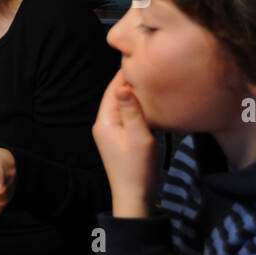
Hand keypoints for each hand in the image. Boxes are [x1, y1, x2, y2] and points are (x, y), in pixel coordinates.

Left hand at [92, 71, 157, 217]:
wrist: (134, 196)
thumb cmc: (137, 168)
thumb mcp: (138, 136)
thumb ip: (131, 110)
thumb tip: (122, 86)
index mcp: (104, 122)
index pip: (112, 90)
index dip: (124, 74)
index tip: (138, 57)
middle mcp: (104, 125)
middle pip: (115, 96)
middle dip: (129, 82)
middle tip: (148, 65)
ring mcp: (111, 133)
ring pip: (122, 106)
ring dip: (134, 94)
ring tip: (151, 80)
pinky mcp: (120, 140)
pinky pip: (127, 117)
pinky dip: (137, 107)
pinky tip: (150, 103)